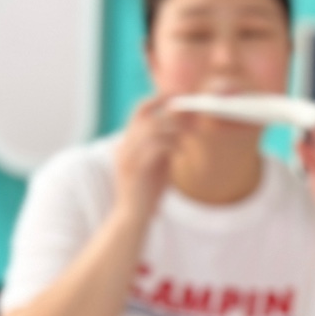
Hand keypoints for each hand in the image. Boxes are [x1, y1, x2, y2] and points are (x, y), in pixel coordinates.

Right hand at [113, 95, 187, 222]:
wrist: (133, 218)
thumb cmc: (147, 194)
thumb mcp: (159, 166)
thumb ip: (166, 148)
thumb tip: (183, 131)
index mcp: (128, 143)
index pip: (138, 111)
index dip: (156, 100)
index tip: (176, 96)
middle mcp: (124, 146)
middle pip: (145, 115)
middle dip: (168, 111)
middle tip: (189, 112)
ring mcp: (127, 157)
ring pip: (151, 129)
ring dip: (174, 129)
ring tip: (190, 135)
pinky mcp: (135, 169)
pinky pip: (155, 148)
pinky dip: (172, 146)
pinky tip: (183, 153)